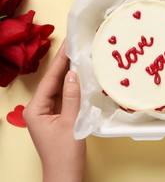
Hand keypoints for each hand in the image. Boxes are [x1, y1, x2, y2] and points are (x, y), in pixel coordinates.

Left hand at [23, 41, 85, 181]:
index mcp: (35, 109)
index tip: (69, 44)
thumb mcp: (70, 122)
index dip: (60, 61)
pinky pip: (65, 96)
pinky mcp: (57, 116)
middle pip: (53, 81)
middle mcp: (38, 108)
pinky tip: (81, 76)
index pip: (50, 79)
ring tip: (80, 55)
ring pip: (59, 88)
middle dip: (64, 64)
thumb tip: (73, 74)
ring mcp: (47, 112)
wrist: (66, 174)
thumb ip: (72, 96)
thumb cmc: (65, 153)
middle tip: (75, 45)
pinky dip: (73, 86)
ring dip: (69, 74)